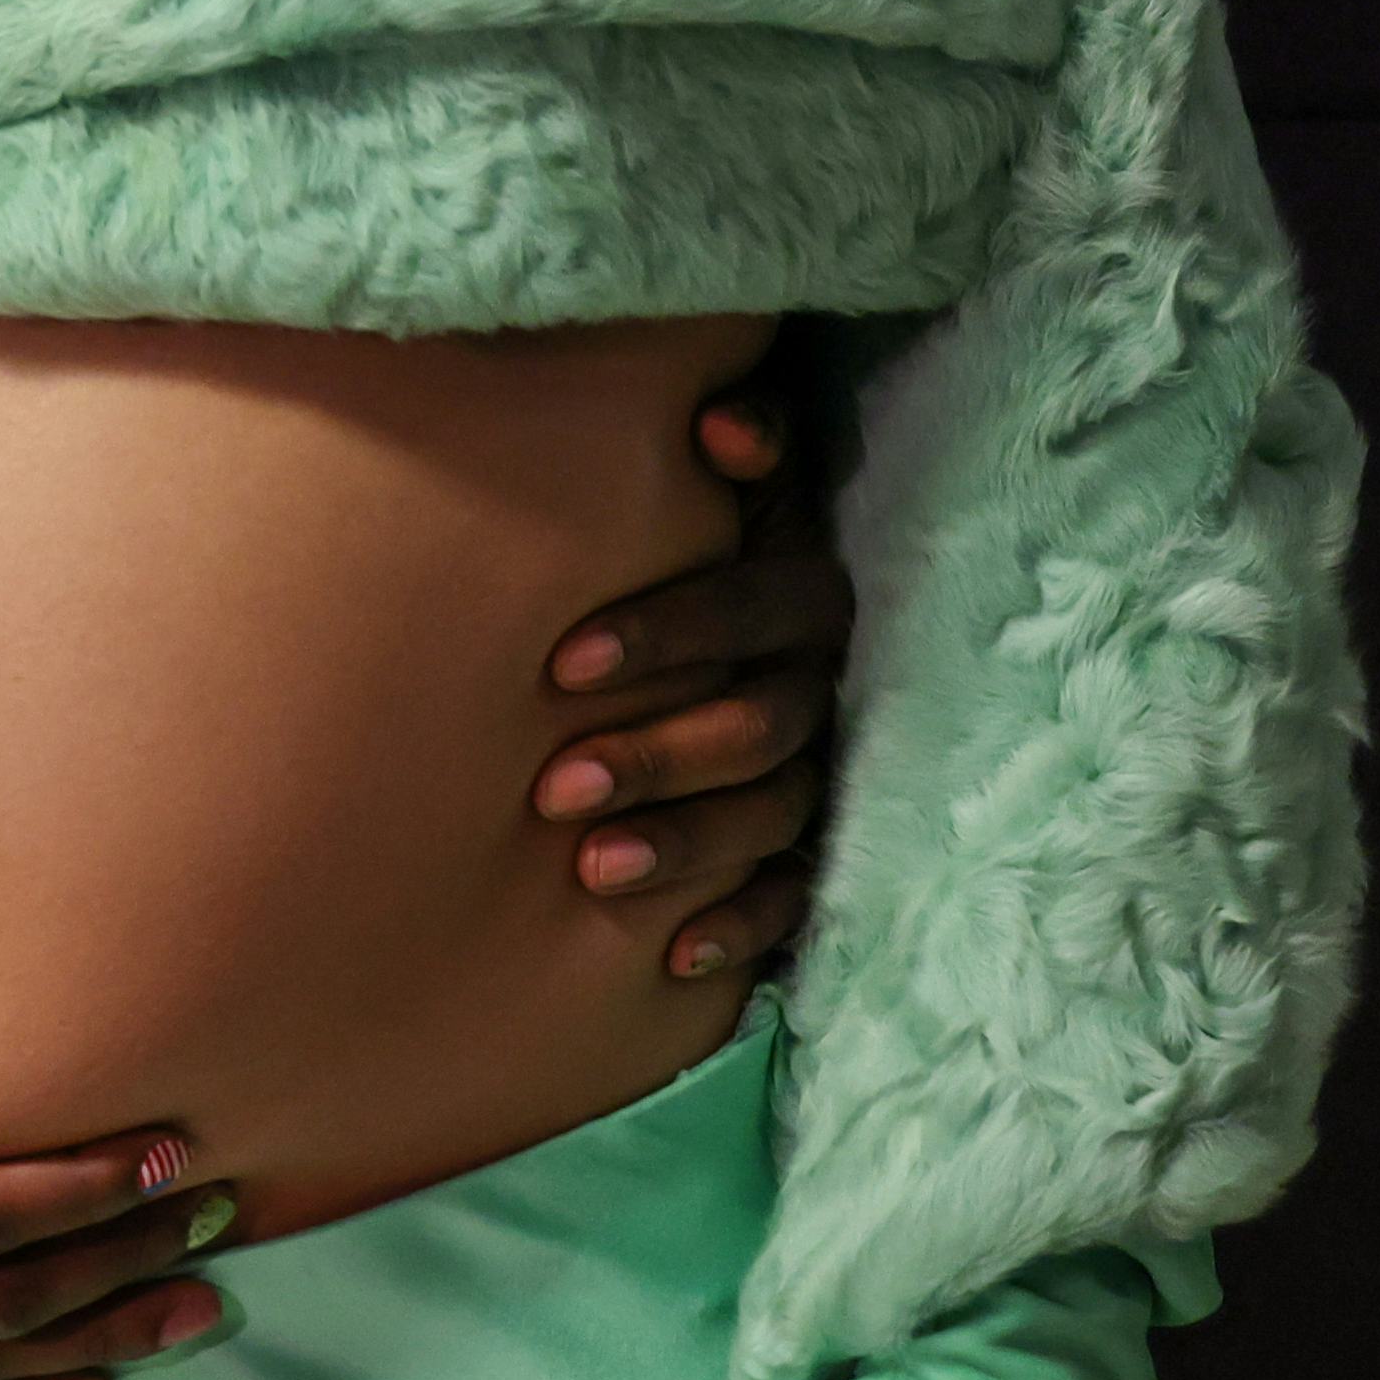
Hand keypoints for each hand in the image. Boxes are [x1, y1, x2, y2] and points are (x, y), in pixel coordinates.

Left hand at [531, 379, 855, 984]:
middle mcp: (827, 681)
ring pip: (772, 814)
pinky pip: (795, 897)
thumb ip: (740, 446)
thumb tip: (719, 421)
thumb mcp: (722, 490)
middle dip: (657, 753)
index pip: (750, 611)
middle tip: (551, 788)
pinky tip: (677, 959)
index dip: (665, 633)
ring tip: (589, 872)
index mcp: (805, 592)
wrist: (741, 624)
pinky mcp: (820, 845)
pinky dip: (740, 928)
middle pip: (759, 724)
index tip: (560, 664)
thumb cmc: (700, 543)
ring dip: (684, 844)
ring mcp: (828, 768)